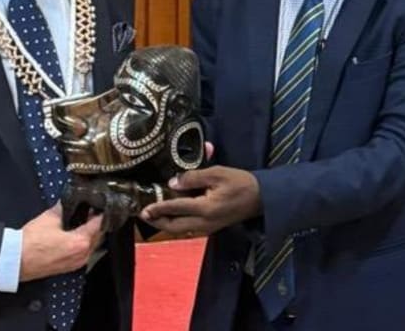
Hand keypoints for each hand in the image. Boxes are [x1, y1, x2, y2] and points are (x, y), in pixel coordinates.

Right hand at [20, 203, 104, 281]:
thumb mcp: (49, 218)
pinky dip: (82, 245)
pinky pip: (83, 255)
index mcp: (80, 242)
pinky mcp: (69, 268)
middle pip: (98, 237)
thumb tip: (68, 202)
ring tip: (81, 224)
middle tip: (90, 214)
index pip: (98, 224)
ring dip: (90, 236)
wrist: (17, 260)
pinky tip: (73, 238)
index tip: (98, 207)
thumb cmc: (30, 243)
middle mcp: (82, 255)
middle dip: (95, 225)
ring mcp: (76, 264)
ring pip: (91, 247)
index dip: (99, 213)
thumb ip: (63, 208)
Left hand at [139, 166, 260, 235]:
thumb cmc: (240, 182)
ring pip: (181, 230)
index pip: (176, 208)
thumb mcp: (217, 173)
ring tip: (153, 216)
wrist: (261, 197)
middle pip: (175, 227)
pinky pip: (189, 229)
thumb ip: (193, 177)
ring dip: (166, 224)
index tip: (144, 209)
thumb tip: (173, 183)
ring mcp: (208, 227)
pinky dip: (177, 224)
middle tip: (143, 215)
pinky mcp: (211, 227)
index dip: (158, 208)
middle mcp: (205, 222)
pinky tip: (171, 217)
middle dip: (157, 221)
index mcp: (206, 208)